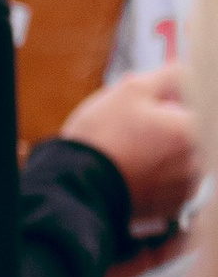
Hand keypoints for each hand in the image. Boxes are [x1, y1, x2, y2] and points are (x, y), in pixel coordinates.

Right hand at [64, 61, 201, 231]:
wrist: (77, 183)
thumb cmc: (103, 136)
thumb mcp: (131, 89)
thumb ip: (170, 76)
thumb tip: (187, 69)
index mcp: (193, 131)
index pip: (200, 106)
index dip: (177, 101)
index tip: (158, 103)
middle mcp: (198, 162)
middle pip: (193, 134)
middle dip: (170, 126)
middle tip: (140, 124)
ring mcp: (187, 187)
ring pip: (185, 159)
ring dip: (167, 151)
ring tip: (132, 148)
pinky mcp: (173, 207)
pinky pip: (175, 183)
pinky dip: (161, 175)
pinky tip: (135, 169)